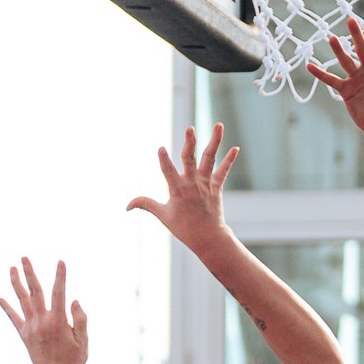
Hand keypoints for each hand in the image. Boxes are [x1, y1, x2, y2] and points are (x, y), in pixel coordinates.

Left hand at [0, 258, 88, 363]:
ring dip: (16, 283)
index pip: (59, 293)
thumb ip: (80, 319)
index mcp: (58, 321)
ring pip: (22, 300)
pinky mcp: (24, 335)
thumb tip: (74, 300)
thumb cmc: (74, 359)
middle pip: (35, 292)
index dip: (60, 276)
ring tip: (11, 268)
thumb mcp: (84, 340)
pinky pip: (13, 318)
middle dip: (29, 273)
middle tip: (24, 257)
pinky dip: (6, 308)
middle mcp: (42, 321)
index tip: (61, 261)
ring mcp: (31, 327)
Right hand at [123, 125, 240, 253]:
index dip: (164, 160)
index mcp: (177, 190)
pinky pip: (224, 170)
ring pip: (210, 158)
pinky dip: (230, 159)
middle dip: (190, 143)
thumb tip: (127, 205)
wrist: (208, 238)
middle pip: (190, 159)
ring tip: (219, 124)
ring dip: (215, 141)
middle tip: (190, 129)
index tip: (161, 149)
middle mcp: (193, 184)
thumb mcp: (163, 216)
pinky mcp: (216, 186)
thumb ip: (146, 204)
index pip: (168, 172)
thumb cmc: (183, 228)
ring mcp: (206, 184)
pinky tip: (236, 147)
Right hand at [305, 11, 363, 138]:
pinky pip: (331, 80)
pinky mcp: (346, 90)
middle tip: (351, 20)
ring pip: (345, 60)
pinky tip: (309, 66)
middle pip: (361, 47)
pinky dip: (320, 74)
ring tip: (332, 38)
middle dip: (356, 34)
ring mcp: (356, 78)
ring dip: (339, 50)